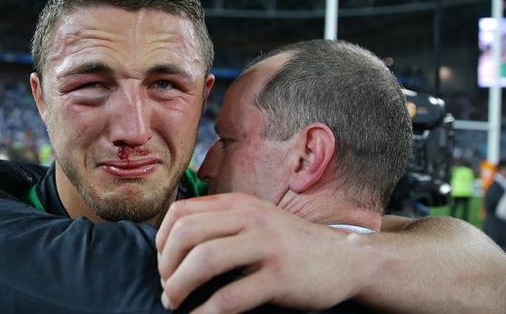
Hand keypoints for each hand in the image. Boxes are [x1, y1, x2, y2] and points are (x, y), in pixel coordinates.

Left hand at [156, 193, 381, 312]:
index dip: (161, 240)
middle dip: (165, 265)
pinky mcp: (279, 277)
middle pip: (186, 234)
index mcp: (238, 204)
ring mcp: (266, 246)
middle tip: (167, 287)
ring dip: (178, 286)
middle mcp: (250, 218)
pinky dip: (205, 312)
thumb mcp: (255, 221)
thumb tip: (172, 244)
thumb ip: (221, 223)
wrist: (344, 258)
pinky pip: (231, 296)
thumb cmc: (289, 243)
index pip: (180, 212)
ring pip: (204, 260)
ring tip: (174, 303)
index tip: (163, 263)